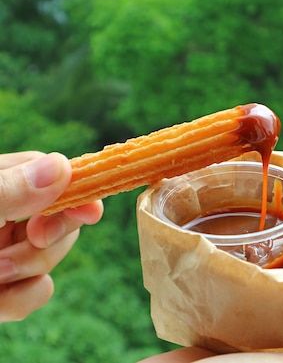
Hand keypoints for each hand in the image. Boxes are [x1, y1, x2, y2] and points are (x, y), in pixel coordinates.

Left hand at [0, 151, 102, 322]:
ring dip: (27, 273)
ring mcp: (5, 251)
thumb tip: (63, 167)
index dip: (73, 193)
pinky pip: (38, 291)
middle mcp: (5, 216)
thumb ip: (9, 191)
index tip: (90, 214)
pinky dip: (20, 300)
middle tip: (18, 249)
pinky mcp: (5, 288)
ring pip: (52, 257)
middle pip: (62, 218)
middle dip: (46, 242)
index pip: (50, 175)